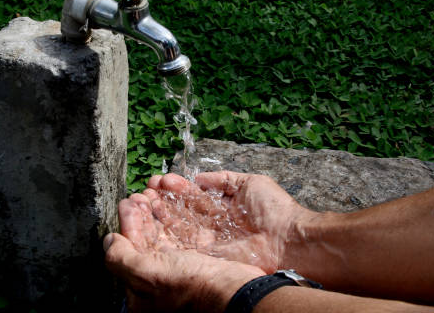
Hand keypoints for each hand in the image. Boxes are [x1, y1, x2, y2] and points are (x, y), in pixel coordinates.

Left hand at [104, 192, 264, 312]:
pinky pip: (181, 237)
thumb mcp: (147, 274)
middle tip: (140, 194)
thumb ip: (122, 258)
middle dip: (141, 215)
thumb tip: (108, 241)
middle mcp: (159, 283)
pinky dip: (175, 219)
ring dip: (157, 213)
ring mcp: (178, 273)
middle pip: (145, 242)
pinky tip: (173, 204)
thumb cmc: (192, 287)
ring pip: (163, 236)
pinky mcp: (197, 263)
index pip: (128, 251)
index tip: (128, 202)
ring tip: (154, 193)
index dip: (128, 224)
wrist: (235, 293)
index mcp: (142, 292)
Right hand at [145, 171, 317, 271]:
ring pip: (180, 225)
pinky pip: (185, 243)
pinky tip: (154, 218)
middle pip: (183, 210)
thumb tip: (200, 178)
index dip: (178, 188)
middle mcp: (214, 223)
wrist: (288, 239)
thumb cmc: (274, 209)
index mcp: (224, 206)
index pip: (195, 196)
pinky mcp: (209, 255)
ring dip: (162, 212)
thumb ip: (223, 179)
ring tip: (145, 198)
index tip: (162, 179)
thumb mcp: (249, 182)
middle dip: (165, 198)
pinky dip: (168, 231)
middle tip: (148, 187)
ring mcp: (211, 240)